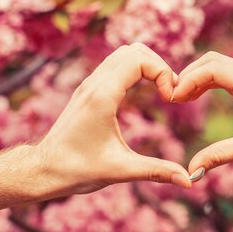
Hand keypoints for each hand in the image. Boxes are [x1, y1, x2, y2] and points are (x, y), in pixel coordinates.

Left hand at [33, 43, 191, 197]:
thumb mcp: (120, 171)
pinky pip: (115, 66)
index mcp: (102, 97)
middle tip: (170, 93)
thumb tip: (189, 181)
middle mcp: (94, 84)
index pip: (139, 59)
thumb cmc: (77, 170)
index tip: (171, 98)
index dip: (162, 72)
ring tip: (161, 92)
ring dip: (147, 66)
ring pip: (123, 54)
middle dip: (159, 65)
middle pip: (134, 50)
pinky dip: (135, 71)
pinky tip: (145, 94)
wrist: (43, 170)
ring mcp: (89, 85)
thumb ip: (157, 172)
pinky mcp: (88, 91)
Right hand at [173, 52, 232, 177]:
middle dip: (188, 75)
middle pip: (211, 60)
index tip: (173, 100)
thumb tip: (190, 171)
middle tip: (172, 98)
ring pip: (217, 64)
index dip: (188, 80)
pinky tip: (194, 97)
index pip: (213, 69)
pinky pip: (224, 73)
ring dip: (196, 76)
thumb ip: (218, 157)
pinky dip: (206, 81)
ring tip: (180, 98)